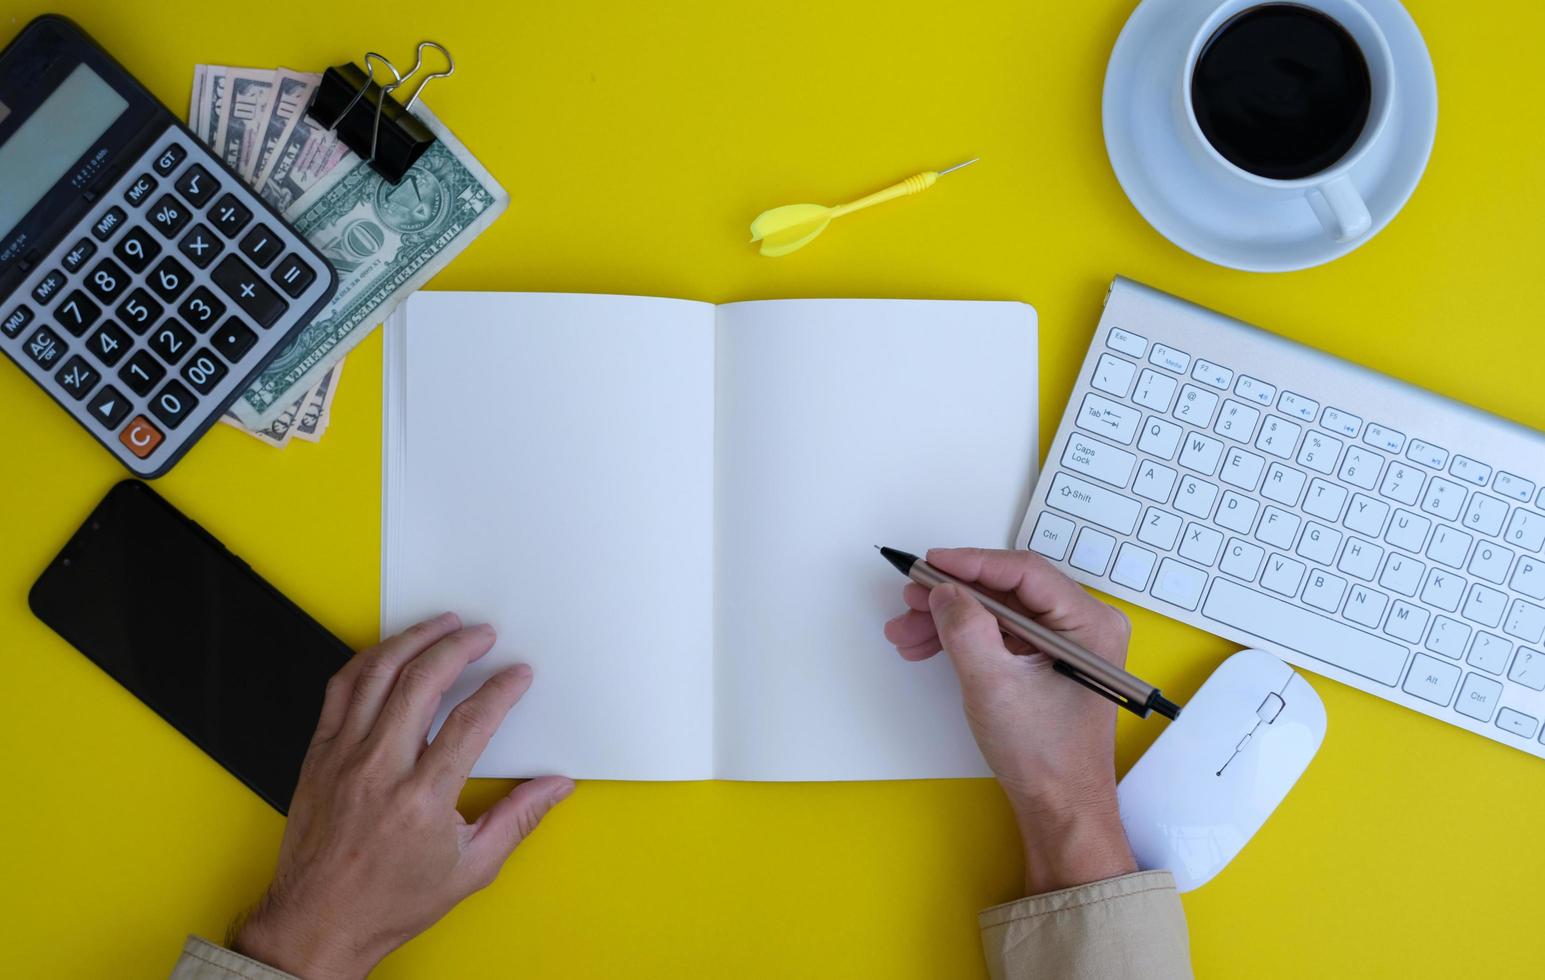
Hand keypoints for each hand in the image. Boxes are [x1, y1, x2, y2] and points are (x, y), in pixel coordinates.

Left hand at [231, 613, 573, 979]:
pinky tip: (388, 652)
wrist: (318, 922)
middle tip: (482, 635)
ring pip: (377, 674)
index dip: (501, 689)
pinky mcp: (318, 755)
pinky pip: (339, 690)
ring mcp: (343, 757)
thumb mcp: (470, 870)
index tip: (516, 675)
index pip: (470, 721)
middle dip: (459, 647)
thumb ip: (517, 819)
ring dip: (413, 640)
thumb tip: (555, 786)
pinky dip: (366, 661)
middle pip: (422, 682)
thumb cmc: (388, 901)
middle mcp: (379, 769)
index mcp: (421, 799)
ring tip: (440, 625)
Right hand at [883, 548, 1136, 893]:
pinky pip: (1001, 635)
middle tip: (909, 599)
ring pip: (998, 613)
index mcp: (1089, 624)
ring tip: (906, 631)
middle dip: (952, 596)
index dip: (971, 563)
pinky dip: (965, 638)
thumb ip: (965, 627)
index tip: (930, 562)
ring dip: (950, 619)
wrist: (1060, 809)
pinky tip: (928, 645)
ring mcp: (1066, 645)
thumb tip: (943, 590)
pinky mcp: (1048, 663)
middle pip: (1007, 591)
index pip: (1023, 572)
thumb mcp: (993, 684)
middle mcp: (1084, 627)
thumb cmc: (1043, 756)